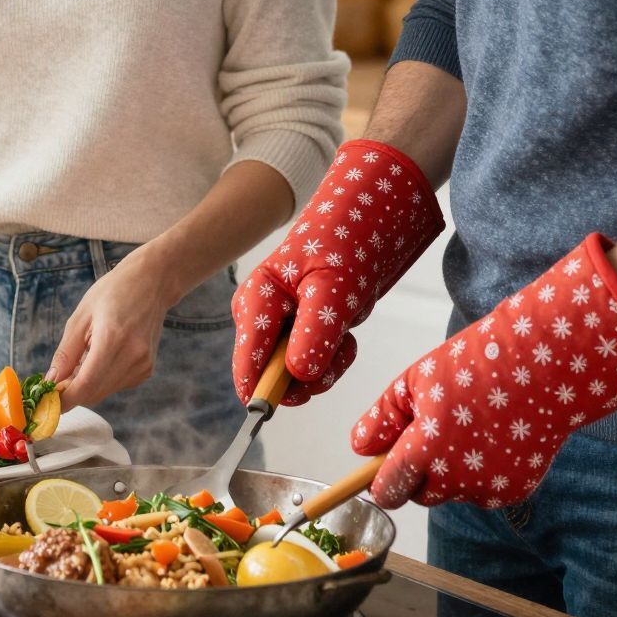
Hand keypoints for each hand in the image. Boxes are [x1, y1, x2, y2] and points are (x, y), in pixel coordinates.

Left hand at [50, 249, 170, 409]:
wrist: (152, 283)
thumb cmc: (113, 293)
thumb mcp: (81, 317)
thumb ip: (66, 354)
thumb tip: (51, 381)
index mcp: (113, 340)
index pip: (86, 385)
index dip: (64, 399)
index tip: (47, 400)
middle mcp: (132, 357)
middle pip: (94, 393)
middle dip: (72, 393)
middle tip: (57, 380)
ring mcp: (143, 365)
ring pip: (104, 392)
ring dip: (87, 386)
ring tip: (82, 359)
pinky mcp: (147, 370)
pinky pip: (116, 385)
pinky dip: (102, 380)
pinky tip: (100, 358)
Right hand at [231, 139, 443, 405]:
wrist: (369, 221)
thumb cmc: (346, 242)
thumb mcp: (334, 289)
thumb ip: (313, 334)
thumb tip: (297, 376)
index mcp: (255, 302)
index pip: (247, 367)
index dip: (266, 392)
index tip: (298, 396)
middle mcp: (262, 319)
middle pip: (275, 378)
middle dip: (310, 374)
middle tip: (338, 350)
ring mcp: (282, 327)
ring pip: (299, 376)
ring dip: (329, 364)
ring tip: (346, 330)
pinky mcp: (302, 332)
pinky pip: (316, 365)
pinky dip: (337, 355)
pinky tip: (346, 328)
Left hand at [350, 234, 616, 509]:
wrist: (547, 363)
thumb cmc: (477, 363)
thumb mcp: (418, 379)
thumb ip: (384, 417)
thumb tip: (359, 448)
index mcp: (426, 449)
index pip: (387, 491)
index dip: (380, 483)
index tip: (380, 474)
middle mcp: (456, 478)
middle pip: (420, 495)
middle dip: (419, 473)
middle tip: (434, 431)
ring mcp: (489, 488)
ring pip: (454, 493)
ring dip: (453, 472)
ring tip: (472, 425)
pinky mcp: (515, 491)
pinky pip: (484, 491)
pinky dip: (484, 471)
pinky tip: (497, 435)